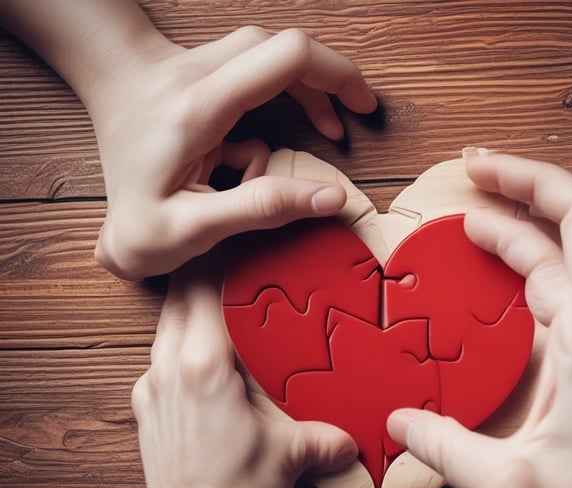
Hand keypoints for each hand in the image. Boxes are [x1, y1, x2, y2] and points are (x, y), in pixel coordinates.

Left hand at [1, 1, 376, 279]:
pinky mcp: (199, 74)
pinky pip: (254, 65)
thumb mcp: (187, 229)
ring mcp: (196, 68)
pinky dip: (284, 88)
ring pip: (270, 52)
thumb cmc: (132, 210)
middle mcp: (199, 75)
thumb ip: (259, 211)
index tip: (361, 116)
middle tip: (357, 115)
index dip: (337, 78)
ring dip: (308, 86)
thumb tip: (332, 197)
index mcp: (198, 110)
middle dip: (331, 78)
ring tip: (329, 126)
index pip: (284, 60)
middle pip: (284, 46)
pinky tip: (289, 122)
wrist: (84, 164)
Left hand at [132, 257, 357, 487]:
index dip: (223, 256)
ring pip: (165, 325)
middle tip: (236, 259)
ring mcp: (151, 391)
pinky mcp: (146, 412)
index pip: (206, 288)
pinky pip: (160, 358)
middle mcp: (168, 371)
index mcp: (203, 367)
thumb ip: (325, 434)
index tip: (241, 238)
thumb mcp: (293, 454)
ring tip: (224, 303)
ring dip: (191, 307)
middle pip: (179, 297)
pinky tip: (208, 356)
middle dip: (205, 273)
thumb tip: (351, 435)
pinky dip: (180, 342)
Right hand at [388, 153, 571, 487]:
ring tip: (502, 205)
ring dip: (557, 210)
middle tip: (479, 173)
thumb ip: (441, 446)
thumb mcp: (503, 483)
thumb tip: (396, 422)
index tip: (472, 173)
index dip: (522, 183)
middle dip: (534, 181)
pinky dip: (568, 247)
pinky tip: (534, 258)